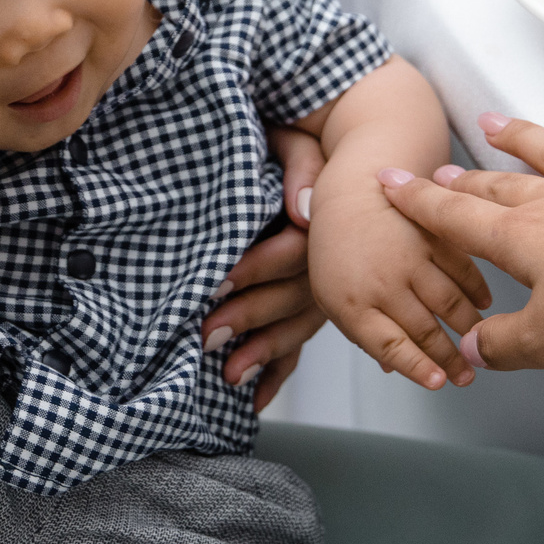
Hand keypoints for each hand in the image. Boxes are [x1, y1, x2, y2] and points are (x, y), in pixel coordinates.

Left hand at [194, 126, 328, 398]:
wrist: (335, 161)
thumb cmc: (297, 147)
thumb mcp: (297, 143)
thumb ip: (300, 168)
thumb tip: (304, 210)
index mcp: (321, 226)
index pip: (291, 253)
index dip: (254, 269)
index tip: (216, 282)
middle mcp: (327, 265)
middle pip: (292, 298)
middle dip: (249, 318)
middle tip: (208, 337)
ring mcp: (321, 291)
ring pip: (296, 328)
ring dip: (264, 354)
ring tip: (230, 377)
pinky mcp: (310, 308)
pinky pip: (298, 345)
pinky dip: (278, 374)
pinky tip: (254, 400)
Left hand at [307, 159, 487, 389]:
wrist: (351, 192)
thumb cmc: (339, 250)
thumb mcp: (334, 295)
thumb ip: (362, 332)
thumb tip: (393, 368)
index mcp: (350, 302)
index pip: (390, 345)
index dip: (418, 368)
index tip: (439, 383)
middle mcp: (381, 282)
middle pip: (424, 330)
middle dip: (451, 359)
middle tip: (467, 377)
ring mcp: (409, 256)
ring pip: (449, 303)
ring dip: (469, 329)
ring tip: (479, 345)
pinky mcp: (431, 235)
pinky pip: (462, 270)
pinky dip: (477, 291)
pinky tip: (483, 306)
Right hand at [377, 104, 543, 370]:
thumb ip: (504, 344)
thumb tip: (474, 348)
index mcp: (525, 239)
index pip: (458, 218)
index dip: (420, 203)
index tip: (393, 183)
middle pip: (502, 183)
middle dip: (466, 178)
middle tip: (442, 168)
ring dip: (523, 136)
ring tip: (495, 121)